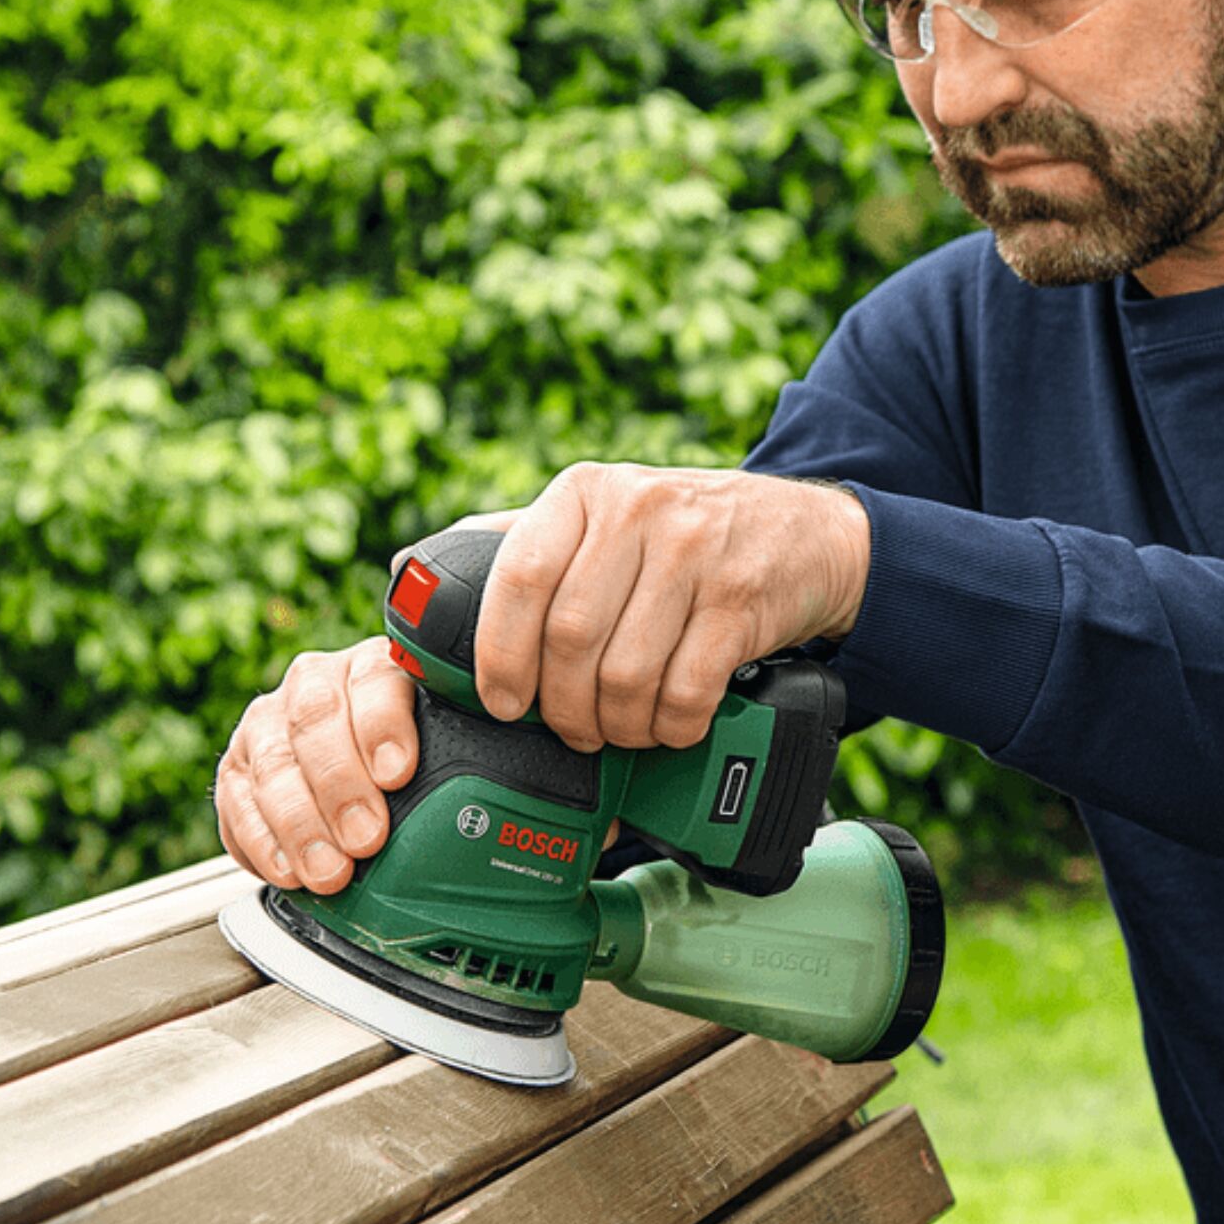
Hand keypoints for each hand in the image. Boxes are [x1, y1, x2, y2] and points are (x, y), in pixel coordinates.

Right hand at [214, 633, 627, 889]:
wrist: (390, 770)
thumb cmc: (459, 754)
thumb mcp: (502, 747)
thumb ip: (536, 756)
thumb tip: (610, 796)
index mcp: (395, 668)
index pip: (378, 674)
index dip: (383, 721)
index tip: (402, 771)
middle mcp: (332, 683)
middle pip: (317, 713)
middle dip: (339, 782)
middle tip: (367, 840)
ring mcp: (281, 720)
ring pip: (270, 752)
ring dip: (299, 816)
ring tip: (332, 870)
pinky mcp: (244, 764)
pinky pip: (234, 790)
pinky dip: (255, 832)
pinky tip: (286, 868)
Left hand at [448, 464, 869, 752]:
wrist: (809, 533)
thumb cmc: (687, 535)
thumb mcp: (607, 512)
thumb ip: (528, 540)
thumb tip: (415, 574)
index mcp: (587, 491)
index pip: (520, 574)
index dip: (500, 653)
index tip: (502, 702)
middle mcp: (639, 509)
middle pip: (571, 637)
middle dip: (564, 707)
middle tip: (573, 732)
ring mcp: (696, 551)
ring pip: (627, 671)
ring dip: (618, 725)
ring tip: (620, 732)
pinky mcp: (743, 598)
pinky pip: (686, 688)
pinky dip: (671, 726)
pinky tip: (670, 726)